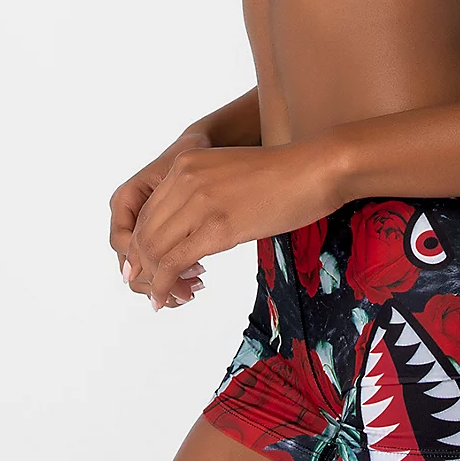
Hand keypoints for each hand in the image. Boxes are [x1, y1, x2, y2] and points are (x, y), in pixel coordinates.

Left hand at [123, 140, 341, 309]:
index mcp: (185, 162)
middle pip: (143, 232)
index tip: (154, 267)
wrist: (316, 169)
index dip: (144, 245)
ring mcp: (199, 201)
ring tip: (168, 297)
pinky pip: (173, 262)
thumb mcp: (229, 176)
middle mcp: (184, 178)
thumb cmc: (285, 175)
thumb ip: (203, 196)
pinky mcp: (216, 227)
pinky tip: (167, 298)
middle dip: (145, 266)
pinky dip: (164, 285)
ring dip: (154, 280)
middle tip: (159, 288)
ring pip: (153, 249)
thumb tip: (191, 236)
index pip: (147, 212)